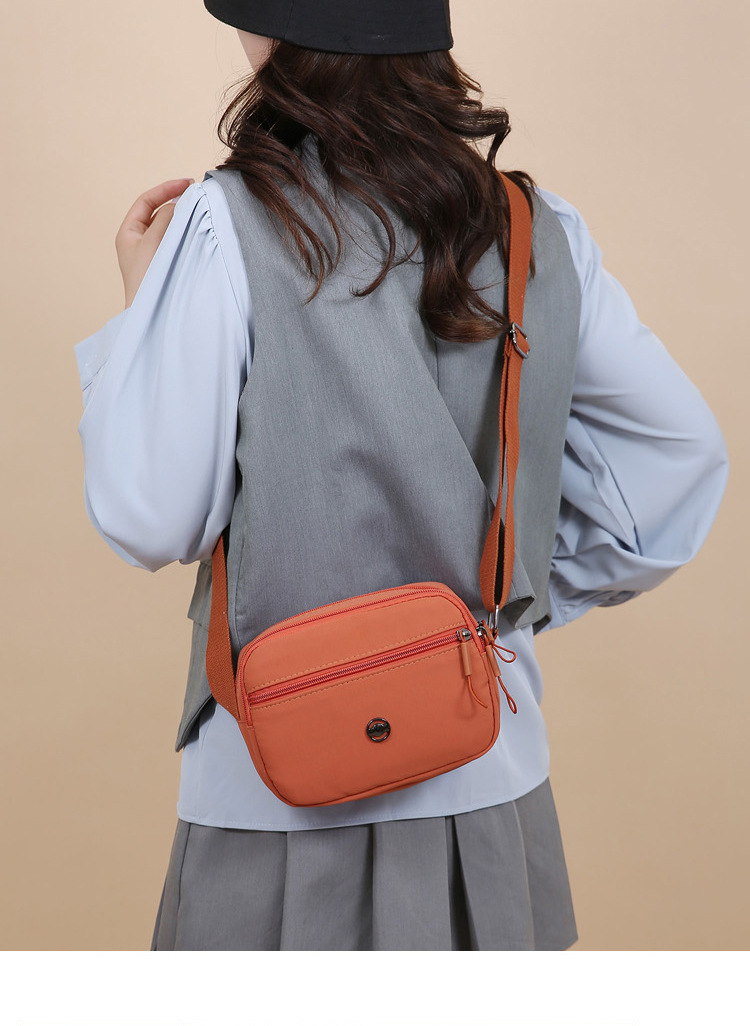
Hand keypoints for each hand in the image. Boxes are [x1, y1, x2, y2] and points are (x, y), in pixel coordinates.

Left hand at [115, 178, 193, 307]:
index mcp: (128, 233)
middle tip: (197, 195)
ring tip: (200, 211)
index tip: (187, 184)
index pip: (147, 202)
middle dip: (177, 202)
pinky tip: (199, 232)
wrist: (148, 315)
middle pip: (159, 213)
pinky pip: (177, 242)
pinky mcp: (166, 265)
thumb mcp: (152, 243)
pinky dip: (187, 234)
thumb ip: (166, 219)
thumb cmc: (144, 281)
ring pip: (170, 228)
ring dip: (184, 219)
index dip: (166, 189)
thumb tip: (179, 202)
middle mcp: (139, 242)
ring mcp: (153, 254)